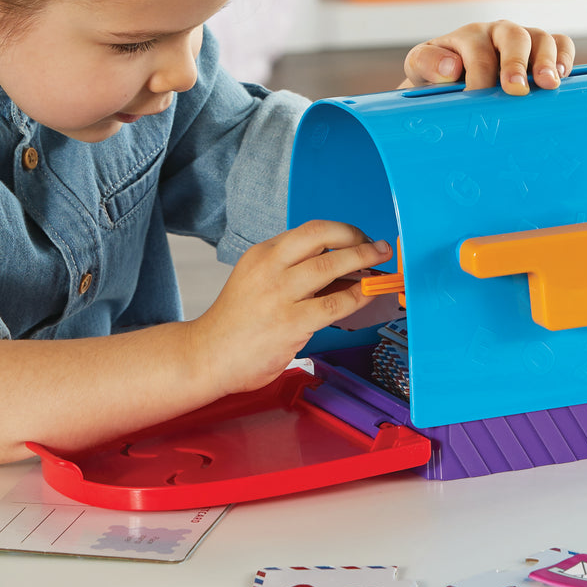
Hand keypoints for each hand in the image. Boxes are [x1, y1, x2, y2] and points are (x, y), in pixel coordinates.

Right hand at [189, 221, 389, 395]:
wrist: (206, 356)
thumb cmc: (236, 323)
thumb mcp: (257, 282)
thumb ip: (292, 273)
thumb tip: (342, 270)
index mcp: (262, 254)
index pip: (310, 230)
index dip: (342, 231)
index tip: (359, 239)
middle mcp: (270, 268)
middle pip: (323, 238)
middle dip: (358, 240)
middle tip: (378, 247)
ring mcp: (280, 295)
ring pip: (331, 266)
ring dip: (363, 262)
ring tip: (381, 267)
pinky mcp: (290, 323)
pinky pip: (335, 303)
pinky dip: (358, 296)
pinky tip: (368, 295)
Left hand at [399, 21, 575, 95]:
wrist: (450, 84)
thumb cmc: (437, 78)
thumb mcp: (419, 69)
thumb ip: (426, 63)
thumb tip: (452, 67)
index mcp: (468, 36)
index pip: (478, 51)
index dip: (479, 75)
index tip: (477, 97)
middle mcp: (497, 33)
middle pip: (513, 36)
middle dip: (516, 63)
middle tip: (516, 89)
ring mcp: (523, 39)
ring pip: (541, 38)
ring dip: (546, 61)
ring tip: (548, 85)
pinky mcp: (542, 51)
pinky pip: (561, 43)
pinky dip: (564, 57)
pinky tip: (562, 77)